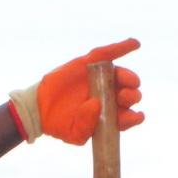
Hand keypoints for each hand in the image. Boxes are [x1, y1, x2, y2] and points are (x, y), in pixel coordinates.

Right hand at [9, 38, 142, 144]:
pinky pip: (109, 54)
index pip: (127, 116)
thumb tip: (96, 104)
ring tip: (130, 82)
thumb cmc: (61, 124)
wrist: (41, 108)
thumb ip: (87, 125)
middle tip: (123, 97)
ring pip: (122, 76)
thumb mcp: (74, 134)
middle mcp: (109, 97)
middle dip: (131, 96)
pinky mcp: (90, 63)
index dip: (134, 117)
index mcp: (109, 116)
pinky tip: (135, 44)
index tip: (136, 116)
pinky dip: (123, 47)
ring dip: (129, 78)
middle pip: (129, 95)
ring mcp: (102, 79)